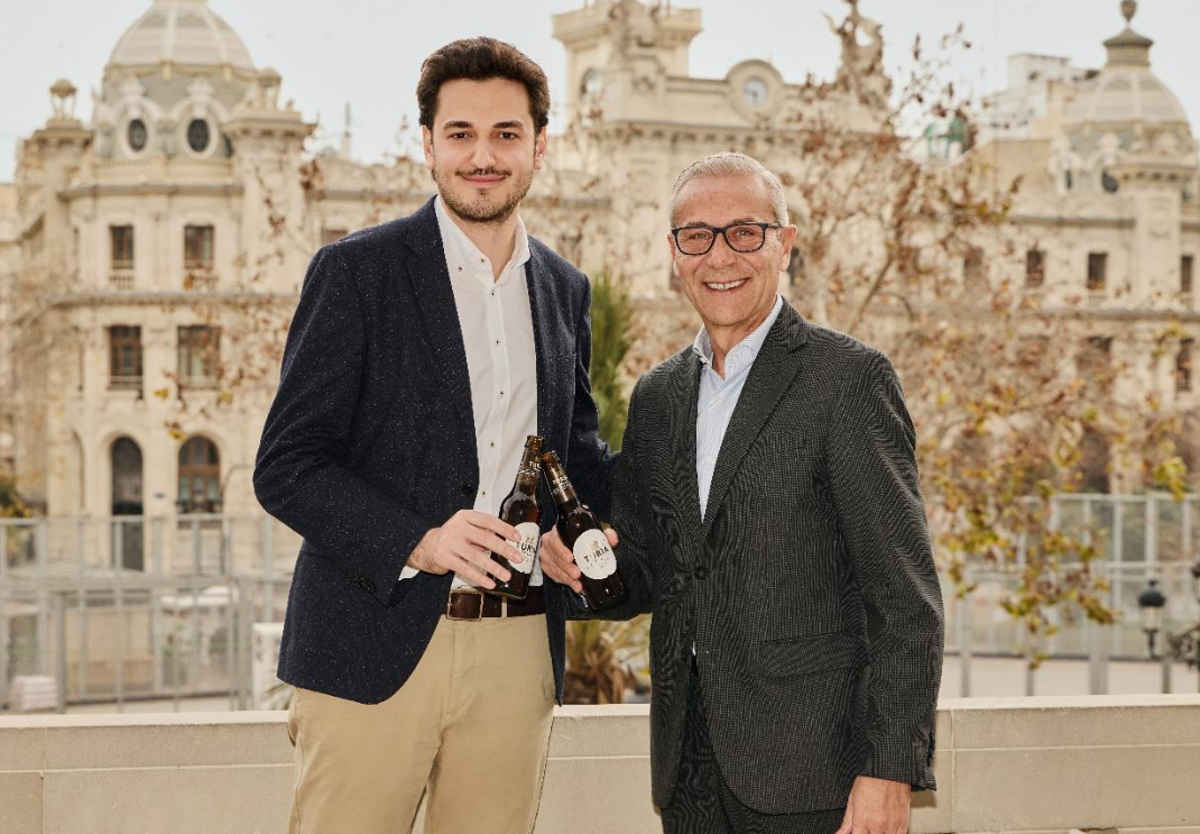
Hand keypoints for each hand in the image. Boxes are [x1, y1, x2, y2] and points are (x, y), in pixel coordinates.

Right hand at [406, 510, 522, 588]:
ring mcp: (449, 542)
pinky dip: (479, 577)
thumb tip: (508, 541)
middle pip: (485, 538)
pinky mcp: (444, 558)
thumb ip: (483, 533)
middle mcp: (457, 527)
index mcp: (465, 517)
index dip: (505, 529)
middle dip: (504, 549)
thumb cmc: (451, 537)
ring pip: (477, 556)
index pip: (488, 520)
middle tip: (518, 558)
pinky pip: (465, 569)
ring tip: (507, 576)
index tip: (518, 537)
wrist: (424, 546)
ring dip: (494, 567)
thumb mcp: (466, 529)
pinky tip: (490, 583)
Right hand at [540, 526, 618, 593]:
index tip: (570, 558)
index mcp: (558, 531)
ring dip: (565, 577)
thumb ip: (604, 535)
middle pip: (553, 555)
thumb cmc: (582, 538)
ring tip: (577, 583)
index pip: (555, 538)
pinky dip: (563, 580)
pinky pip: (552, 574)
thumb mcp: (594, 535)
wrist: (574, 544)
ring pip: (553, 567)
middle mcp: (549, 542)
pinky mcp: (546, 565)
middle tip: (577, 574)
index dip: (561, 549)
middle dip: (565, 567)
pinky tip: (573, 585)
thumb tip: (611, 537)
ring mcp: (546, 554)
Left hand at [835, 776, 910, 833]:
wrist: (887, 770)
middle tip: (866, 828)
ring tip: (875, 828)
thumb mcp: (852, 800)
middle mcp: (878, 827)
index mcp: (863, 822)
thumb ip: (847, 822)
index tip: (856, 831)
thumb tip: (840, 833)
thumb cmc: (869, 781)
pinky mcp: (904, 823)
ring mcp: (892, 826)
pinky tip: (887, 829)